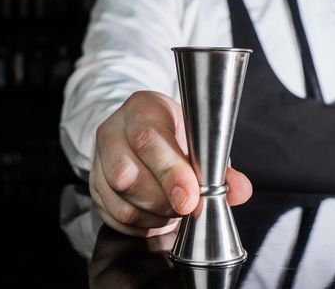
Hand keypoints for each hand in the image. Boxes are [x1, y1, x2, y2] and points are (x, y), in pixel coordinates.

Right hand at [89, 91, 252, 236]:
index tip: (191, 198)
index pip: (149, 140)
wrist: (142, 130)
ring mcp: (98, 160)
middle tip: (186, 206)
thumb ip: (220, 167)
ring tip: (174, 209)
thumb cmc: (175, 134)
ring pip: (120, 201)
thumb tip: (241, 191)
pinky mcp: (94, 186)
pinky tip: (157, 215)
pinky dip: (141, 225)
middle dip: (162, 200)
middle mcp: (113, 131)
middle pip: (126, 174)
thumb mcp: (199, 139)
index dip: (171, 173)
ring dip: (153, 216)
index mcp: (142, 109)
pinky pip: (114, 216)